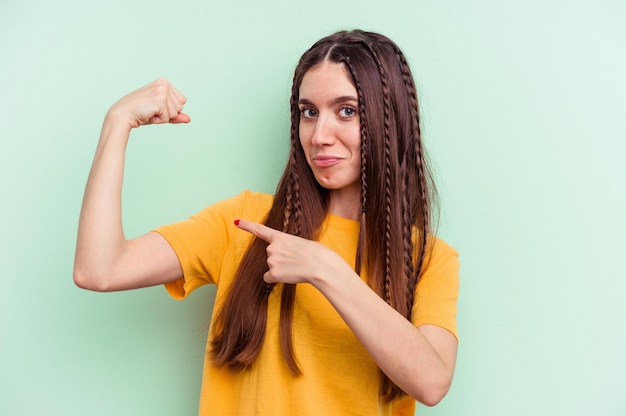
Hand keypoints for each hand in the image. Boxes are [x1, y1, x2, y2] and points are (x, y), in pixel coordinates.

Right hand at [106, 78, 189, 129]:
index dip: (169, 109)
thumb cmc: (140, 113)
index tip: (155, 106)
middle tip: (151, 109)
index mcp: (164, 82)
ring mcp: (162, 90)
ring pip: (175, 113)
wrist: (123, 115)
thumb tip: (188, 119)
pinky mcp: (159, 100)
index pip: (182, 102)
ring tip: (149, 111)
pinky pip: (168, 118)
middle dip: (167, 113)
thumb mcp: (161, 112)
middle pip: (180, 107)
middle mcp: (164, 83)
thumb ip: (176, 115)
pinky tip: (148, 114)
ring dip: (163, 117)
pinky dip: (159, 120)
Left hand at [234, 219, 349, 285]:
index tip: (236, 222)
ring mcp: (271, 260)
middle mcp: (272, 247)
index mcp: (280, 236)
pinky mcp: (273, 273)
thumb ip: (288, 247)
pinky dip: (277, 279)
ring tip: (296, 267)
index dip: (247, 225)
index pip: (260, 230)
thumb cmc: (317, 254)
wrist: (321, 265)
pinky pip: (269, 278)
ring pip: (271, 267)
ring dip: (281, 269)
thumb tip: (285, 260)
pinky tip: (290, 275)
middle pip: (270, 255)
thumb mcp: (301, 243)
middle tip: (296, 260)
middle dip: (280, 259)